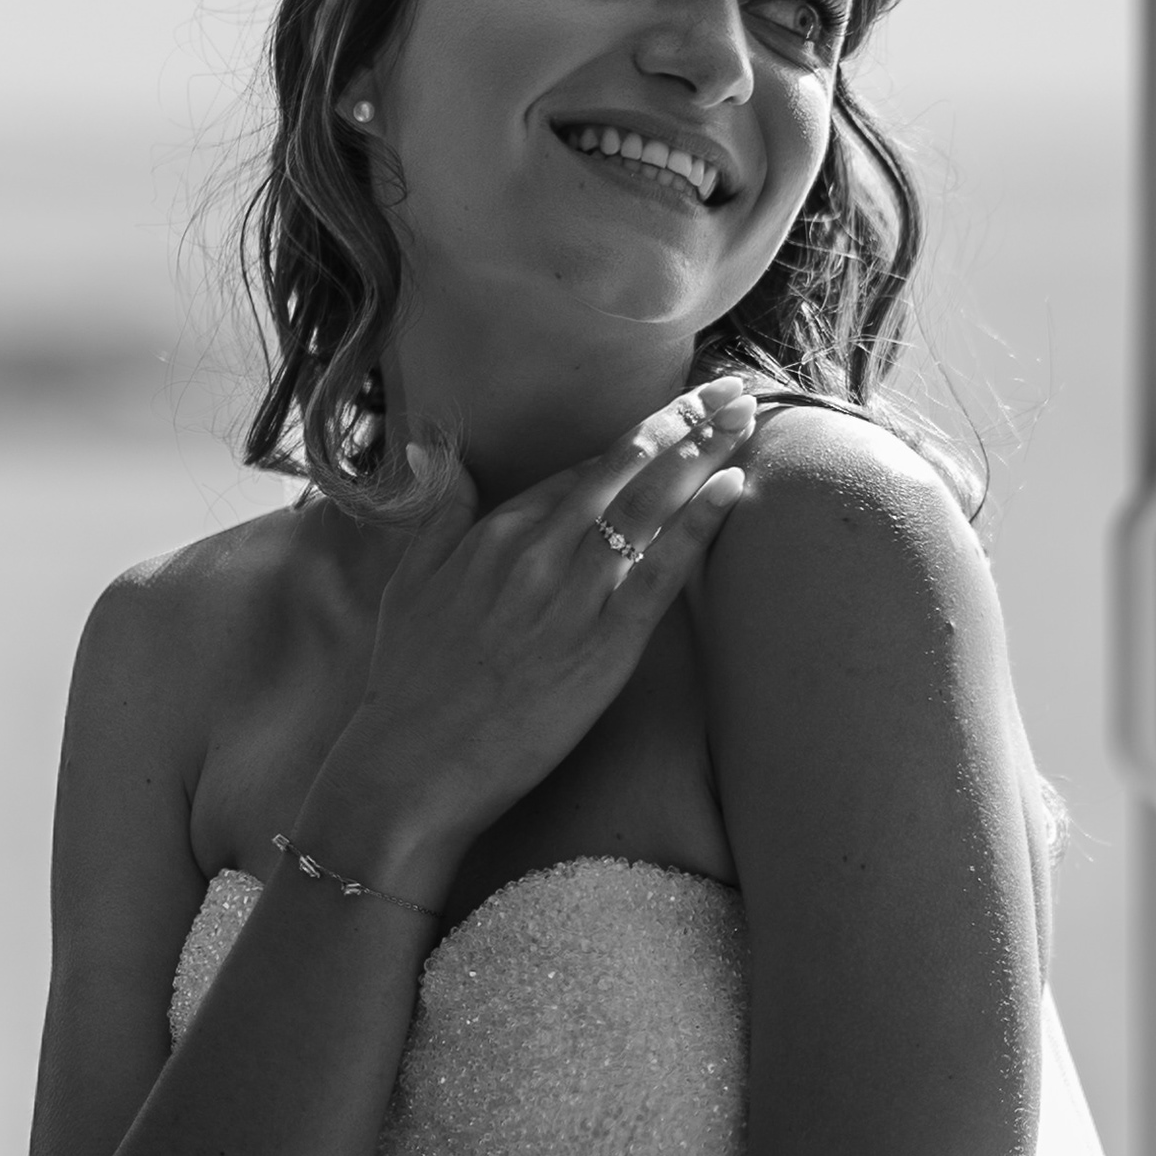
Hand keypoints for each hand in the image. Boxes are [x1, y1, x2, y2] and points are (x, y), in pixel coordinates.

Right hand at [302, 381, 760, 893]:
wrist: (411, 766)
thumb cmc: (409, 684)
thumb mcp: (409, 582)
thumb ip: (437, 512)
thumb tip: (431, 450)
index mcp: (498, 533)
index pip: (584, 469)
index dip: (640, 436)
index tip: (681, 409)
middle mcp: (539, 551)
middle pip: (626, 469)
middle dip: (686, 423)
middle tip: (734, 389)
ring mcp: (574, 596)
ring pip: (651, 505)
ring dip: (705, 454)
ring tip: (747, 417)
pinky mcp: (603, 646)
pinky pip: (662, 572)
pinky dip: (700, 524)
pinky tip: (735, 487)